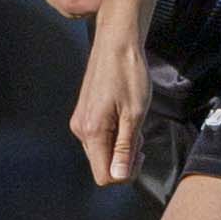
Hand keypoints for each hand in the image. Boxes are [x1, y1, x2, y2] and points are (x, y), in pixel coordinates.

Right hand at [70, 35, 150, 188]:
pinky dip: (114, 135)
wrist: (117, 43)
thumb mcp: (134, 114)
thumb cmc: (128, 73)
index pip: (104, 175)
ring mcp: (80, 121)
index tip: (140, 154)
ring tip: (133, 122)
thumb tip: (118, 176)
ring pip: (101, 151)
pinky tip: (124, 117)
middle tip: (139, 134)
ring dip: (120, 146)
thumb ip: (125, 148)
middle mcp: (81, 129)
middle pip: (102, 165)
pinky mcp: (84, 113)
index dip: (125, 173)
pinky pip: (99, 137)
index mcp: (92, 131)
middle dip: (124, 158)